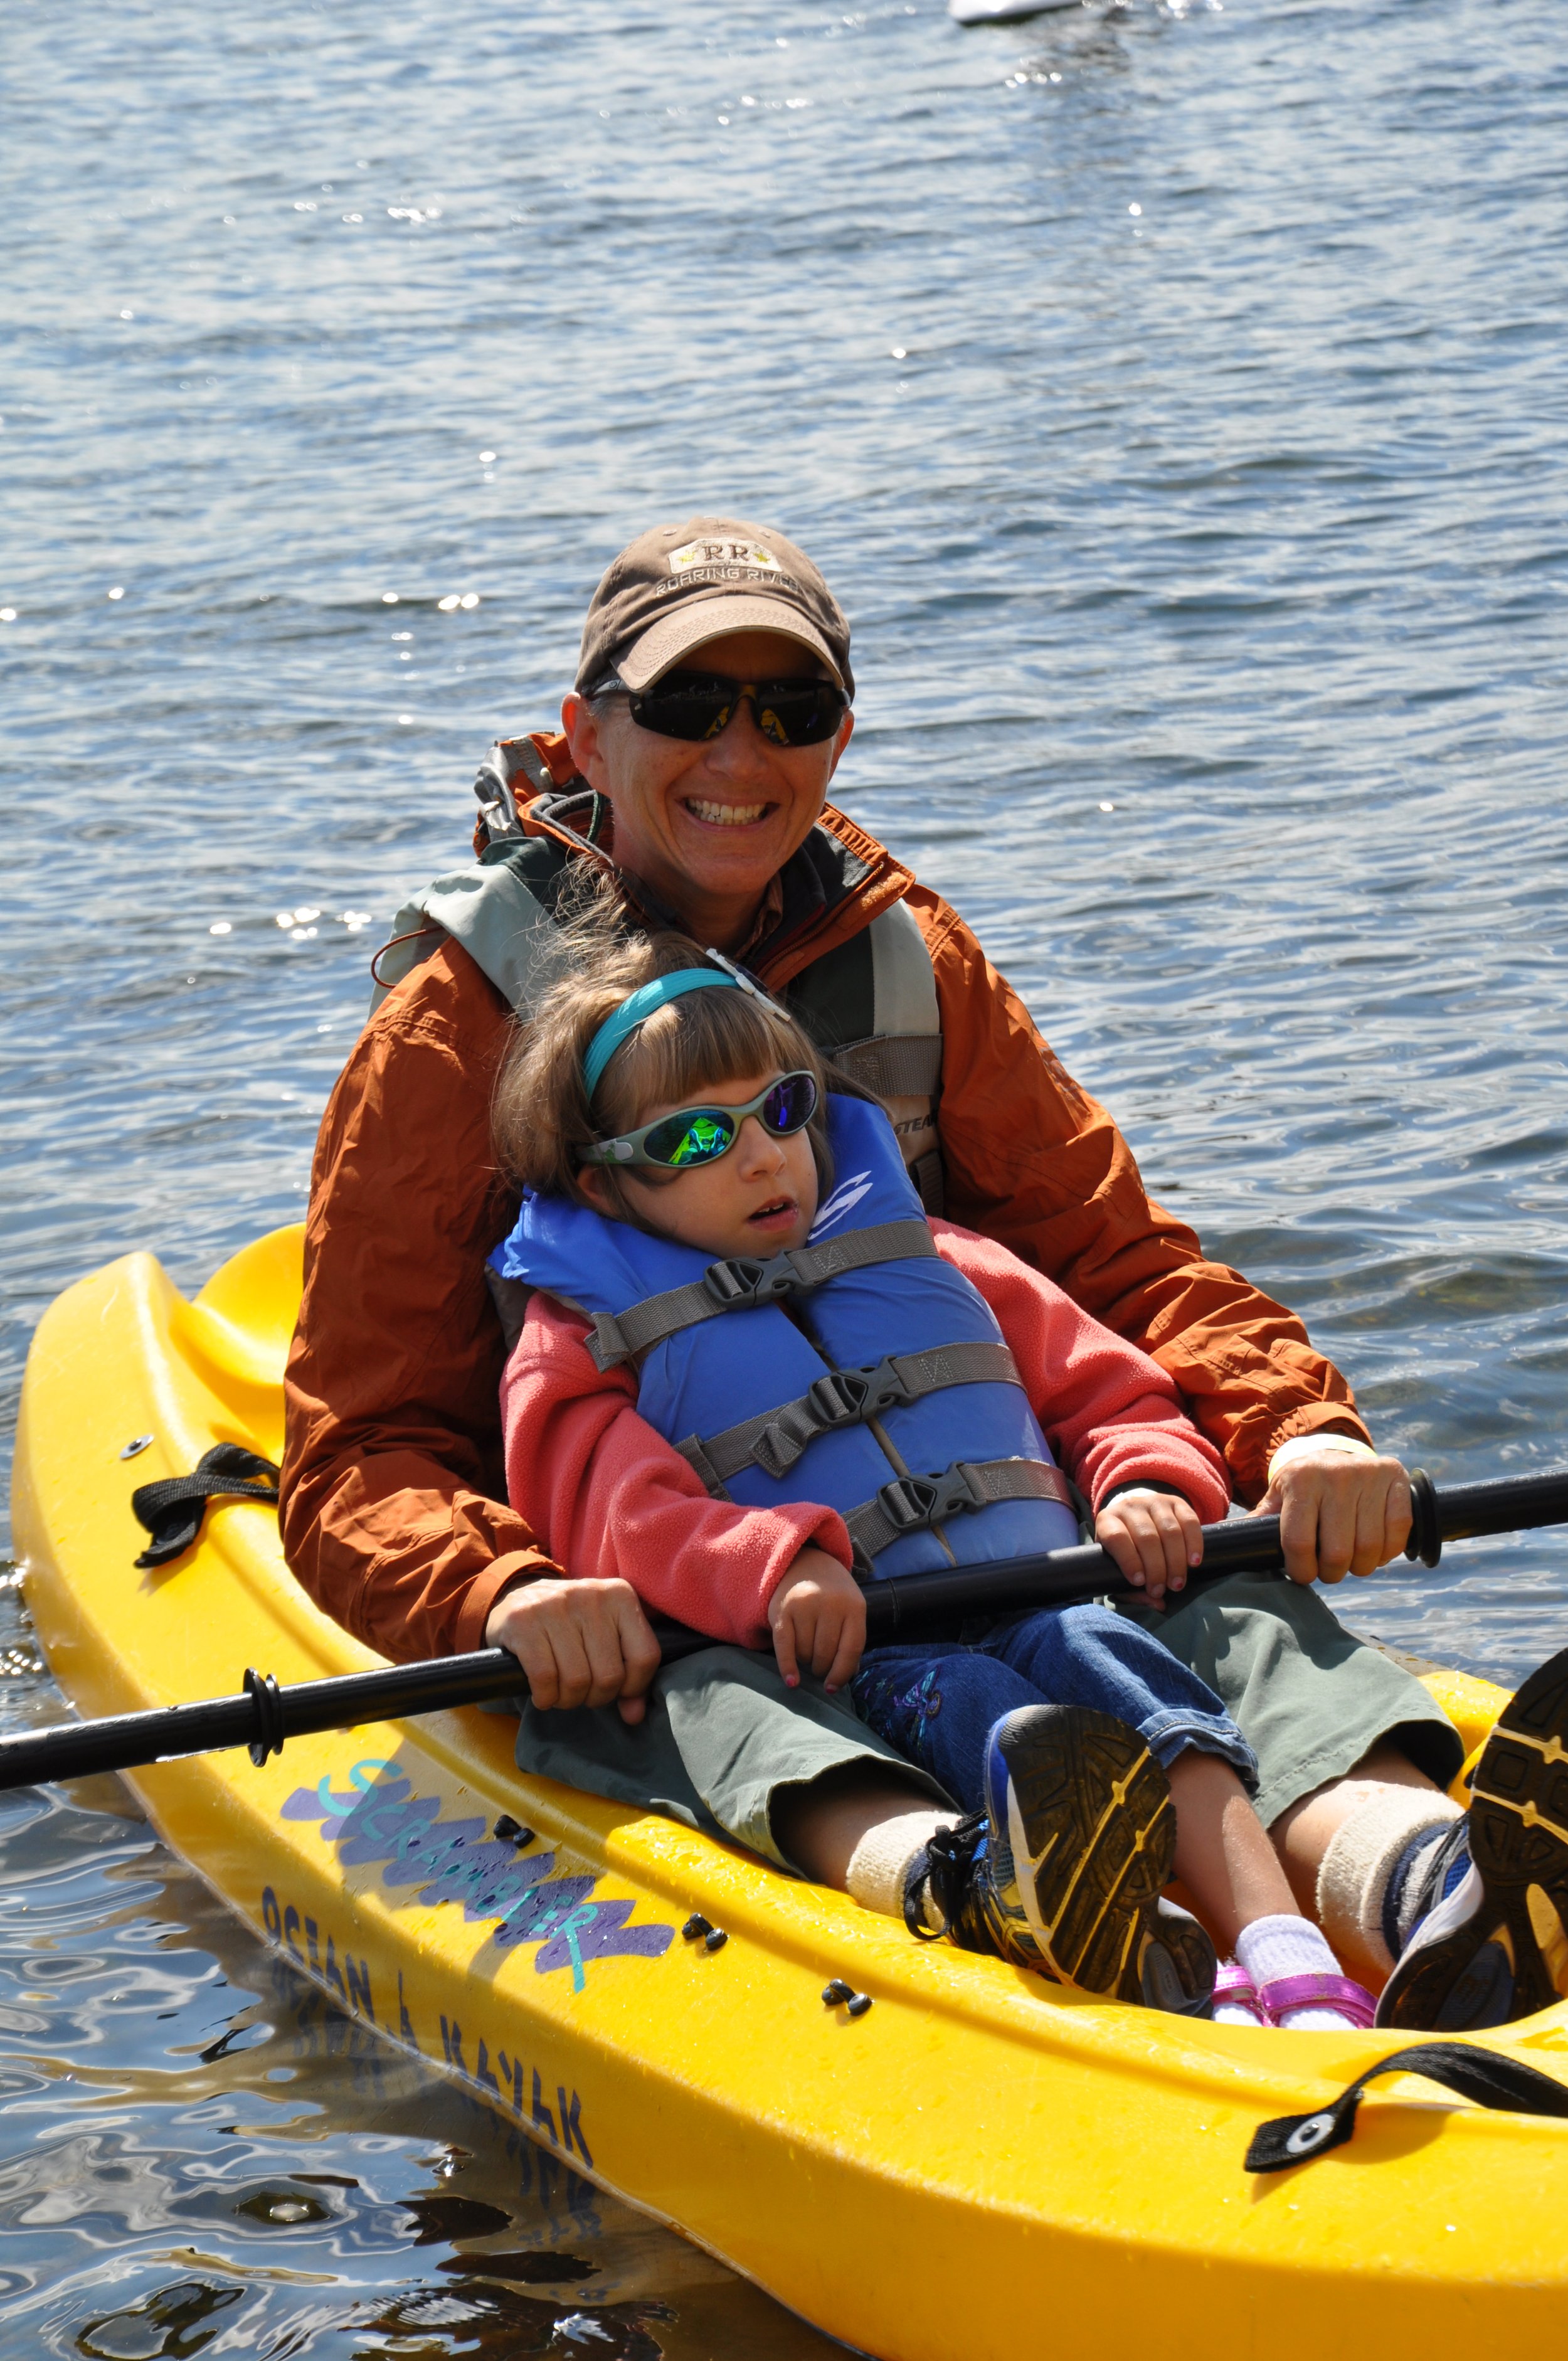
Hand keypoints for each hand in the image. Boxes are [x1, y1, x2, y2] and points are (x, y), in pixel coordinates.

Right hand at [484, 1575, 661, 1724]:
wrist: (516, 1600)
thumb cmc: (569, 1626)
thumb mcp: (604, 1638)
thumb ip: (627, 1674)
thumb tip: (634, 1715)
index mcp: (620, 1596)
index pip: (645, 1657)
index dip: (633, 1687)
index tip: (615, 1690)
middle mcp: (591, 1595)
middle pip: (609, 1675)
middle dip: (595, 1697)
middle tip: (582, 1693)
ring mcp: (555, 1605)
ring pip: (577, 1680)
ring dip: (568, 1700)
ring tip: (561, 1693)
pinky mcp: (523, 1621)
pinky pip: (545, 1678)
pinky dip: (545, 1697)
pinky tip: (542, 1693)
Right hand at [767, 1548, 866, 1692]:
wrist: (807, 1563)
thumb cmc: (833, 1595)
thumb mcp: (850, 1610)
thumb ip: (850, 1640)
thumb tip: (845, 1677)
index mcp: (854, 1606)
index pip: (851, 1649)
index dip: (842, 1673)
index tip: (833, 1688)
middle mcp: (830, 1604)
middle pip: (826, 1653)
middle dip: (822, 1668)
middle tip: (819, 1667)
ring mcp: (805, 1605)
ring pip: (805, 1652)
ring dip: (806, 1661)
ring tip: (807, 1651)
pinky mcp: (783, 1610)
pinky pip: (784, 1646)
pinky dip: (788, 1667)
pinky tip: (792, 1682)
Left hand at [1095, 1489, 1202, 1608]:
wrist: (1136, 1517)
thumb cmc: (1125, 1550)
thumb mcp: (1117, 1569)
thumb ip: (1131, 1590)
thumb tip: (1158, 1604)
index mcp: (1108, 1521)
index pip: (1117, 1538)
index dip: (1129, 1561)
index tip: (1140, 1582)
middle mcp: (1130, 1506)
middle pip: (1147, 1537)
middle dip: (1157, 1568)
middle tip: (1163, 1590)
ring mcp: (1154, 1501)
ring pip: (1170, 1530)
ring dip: (1176, 1561)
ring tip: (1177, 1583)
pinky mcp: (1176, 1501)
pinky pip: (1190, 1521)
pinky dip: (1194, 1543)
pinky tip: (1193, 1562)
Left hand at [1258, 1449, 1411, 1584]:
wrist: (1336, 1453)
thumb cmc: (1303, 1487)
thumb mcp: (1277, 1497)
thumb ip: (1258, 1523)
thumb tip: (1226, 1545)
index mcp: (1300, 1479)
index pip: (1298, 1542)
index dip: (1302, 1570)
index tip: (1304, 1574)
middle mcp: (1335, 1474)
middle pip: (1337, 1552)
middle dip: (1332, 1573)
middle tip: (1329, 1570)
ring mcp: (1368, 1474)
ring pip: (1369, 1547)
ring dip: (1360, 1567)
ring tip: (1351, 1562)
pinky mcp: (1396, 1478)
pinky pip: (1398, 1531)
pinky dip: (1388, 1552)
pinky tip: (1375, 1549)